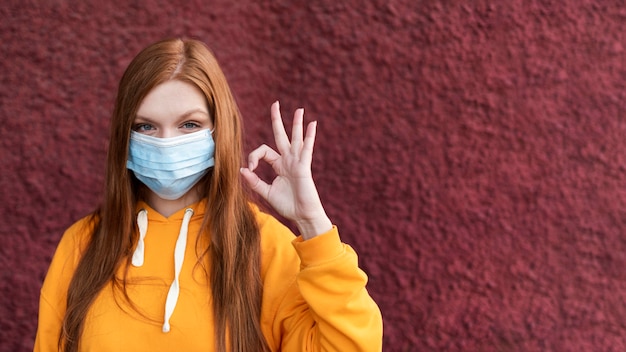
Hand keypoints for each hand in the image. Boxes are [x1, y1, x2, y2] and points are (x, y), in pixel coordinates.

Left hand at [240, 101, 331, 239]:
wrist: (302, 215)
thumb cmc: (288, 205)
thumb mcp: (267, 192)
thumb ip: (255, 181)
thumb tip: (242, 169)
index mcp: (279, 165)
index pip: (264, 151)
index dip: (254, 156)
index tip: (250, 168)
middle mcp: (288, 160)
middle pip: (281, 136)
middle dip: (277, 120)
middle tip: (275, 104)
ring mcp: (297, 162)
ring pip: (296, 138)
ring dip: (297, 123)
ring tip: (300, 110)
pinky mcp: (304, 167)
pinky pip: (307, 148)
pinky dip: (310, 136)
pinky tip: (312, 124)